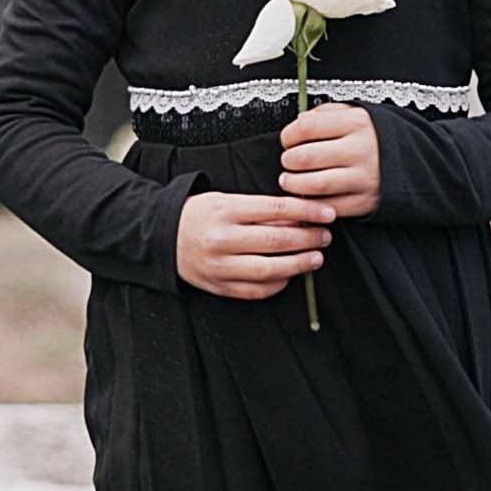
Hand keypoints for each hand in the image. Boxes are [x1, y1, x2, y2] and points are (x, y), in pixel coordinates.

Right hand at [176, 189, 331, 299]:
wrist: (164, 237)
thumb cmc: (202, 215)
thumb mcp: (227, 201)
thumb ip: (261, 210)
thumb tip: (300, 218)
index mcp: (226, 210)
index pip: (276, 209)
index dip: (306, 212)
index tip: (327, 213)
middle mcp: (222, 239)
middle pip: (277, 241)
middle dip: (308, 239)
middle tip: (325, 236)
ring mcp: (220, 266)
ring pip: (270, 269)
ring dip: (299, 264)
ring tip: (315, 257)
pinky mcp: (219, 286)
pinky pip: (257, 290)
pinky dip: (279, 283)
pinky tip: (290, 275)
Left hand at [276, 102, 380, 218]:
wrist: (416, 162)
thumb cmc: (378, 138)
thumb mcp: (357, 114)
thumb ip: (327, 114)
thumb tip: (299, 122)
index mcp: (357, 123)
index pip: (307, 127)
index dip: (289, 135)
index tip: (288, 140)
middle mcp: (361, 150)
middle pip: (306, 157)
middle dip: (288, 161)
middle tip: (288, 162)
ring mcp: (364, 178)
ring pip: (314, 184)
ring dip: (294, 184)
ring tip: (290, 180)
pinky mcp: (366, 201)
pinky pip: (329, 205)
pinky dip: (313, 203)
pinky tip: (310, 196)